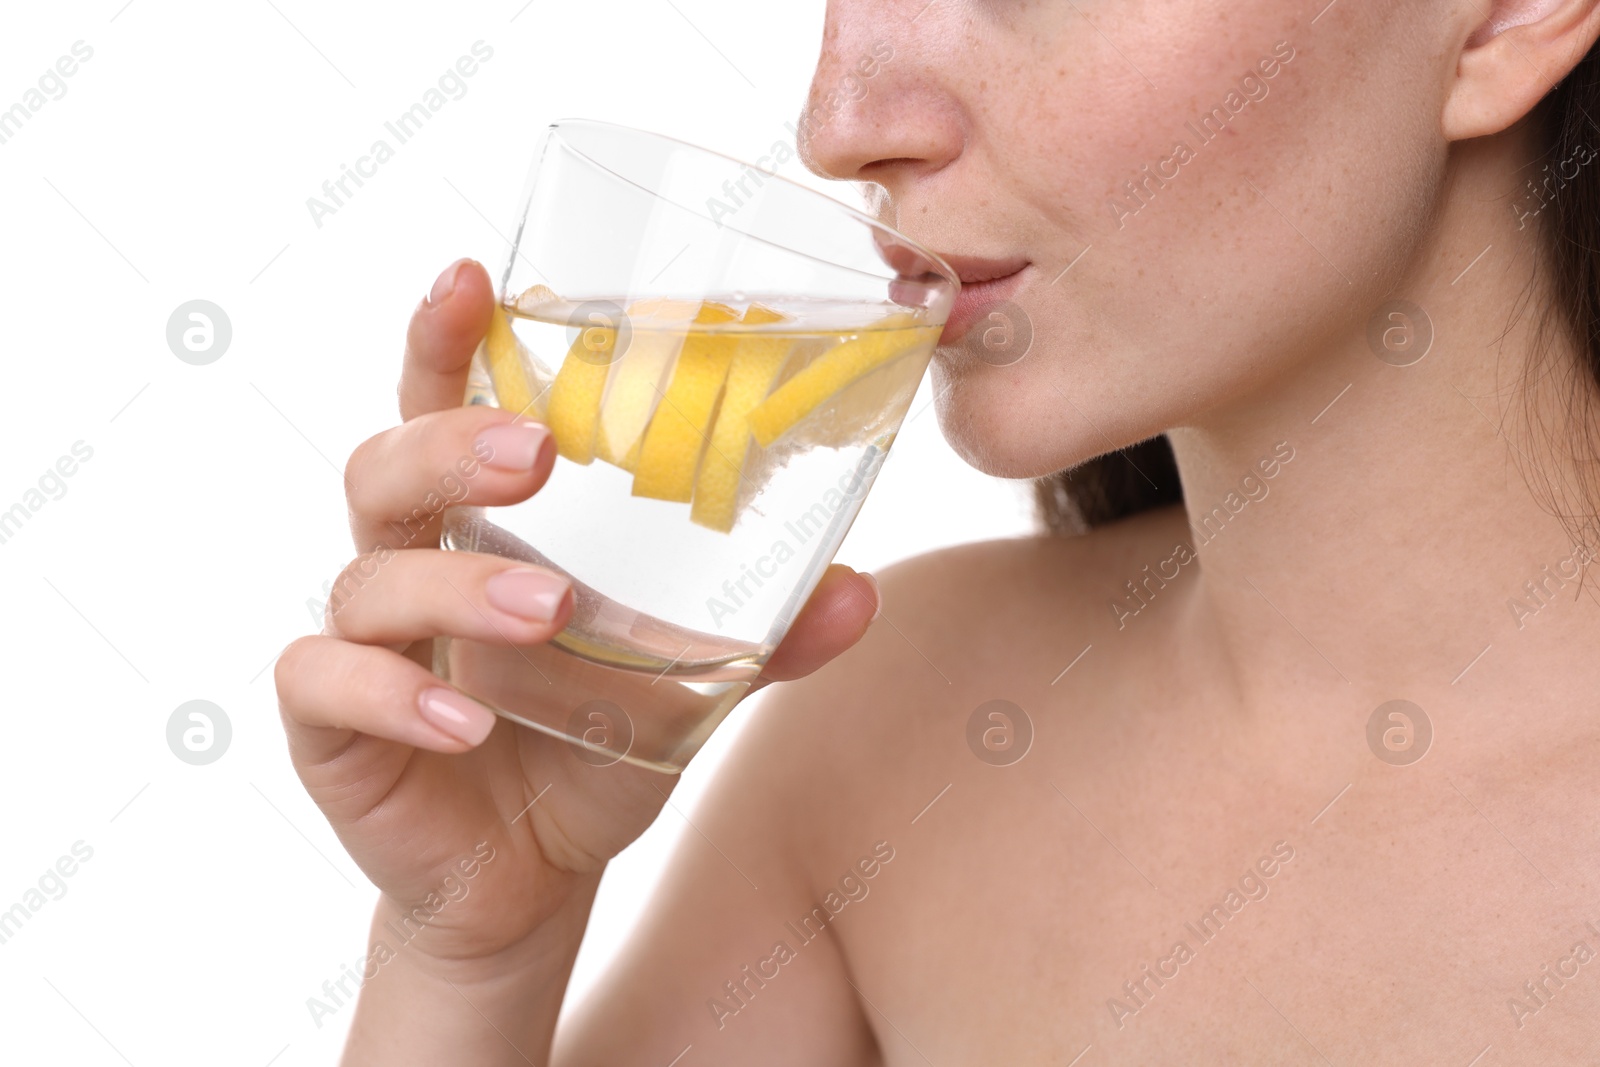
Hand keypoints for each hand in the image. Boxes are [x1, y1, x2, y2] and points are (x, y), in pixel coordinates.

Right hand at [274, 258, 880, 964]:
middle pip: (387, 465)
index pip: (443, 404)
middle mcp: (410, 564)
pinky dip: (394, 695)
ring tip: (548, 607)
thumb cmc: (593, 748)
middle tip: (535, 452)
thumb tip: (858, 591)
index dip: (444, 337)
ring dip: (458, 586)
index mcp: (483, 526)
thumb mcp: (686, 688)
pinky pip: (327, 686)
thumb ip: (761, 640)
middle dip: (450, 442)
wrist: (531, 877)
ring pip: (370, 575)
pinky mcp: (332, 728)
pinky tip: (467, 723)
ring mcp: (363, 644)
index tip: (472, 274)